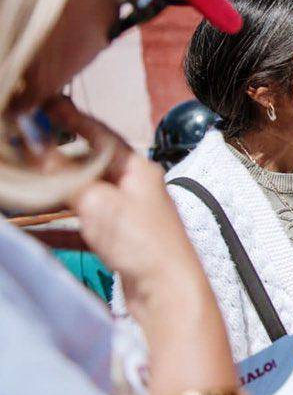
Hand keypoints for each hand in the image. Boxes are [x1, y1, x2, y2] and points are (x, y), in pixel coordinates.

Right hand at [45, 97, 209, 321]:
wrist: (168, 290)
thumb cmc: (140, 241)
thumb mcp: (97, 203)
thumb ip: (65, 177)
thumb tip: (37, 148)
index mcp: (137, 168)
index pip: (99, 134)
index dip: (70, 118)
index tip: (44, 104)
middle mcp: (135, 186)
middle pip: (89, 165)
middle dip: (54, 158)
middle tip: (22, 148)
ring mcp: (129, 214)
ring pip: (83, 196)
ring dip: (53, 192)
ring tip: (23, 185)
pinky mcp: (121, 241)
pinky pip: (82, 227)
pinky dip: (58, 227)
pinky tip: (32, 230)